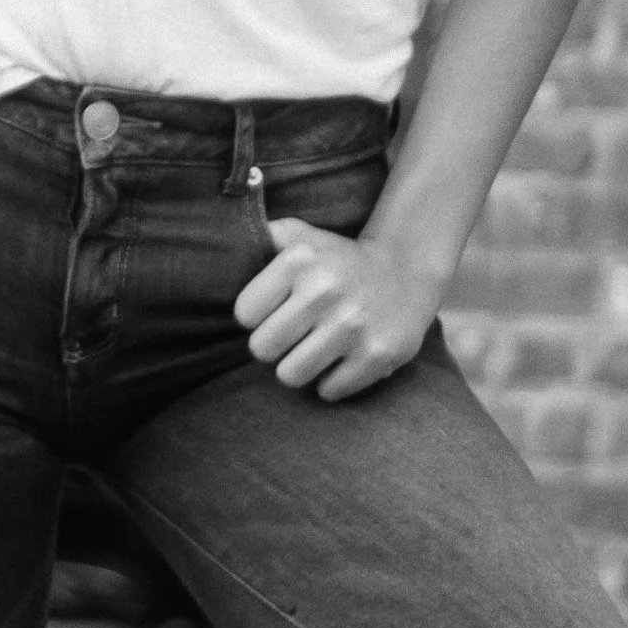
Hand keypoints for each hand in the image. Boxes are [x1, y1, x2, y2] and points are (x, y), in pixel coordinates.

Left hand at [232, 220, 444, 403]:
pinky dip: (332, 381)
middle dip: (274, 345)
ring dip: (299, 367)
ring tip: (314, 348)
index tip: (275, 311)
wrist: (406, 271)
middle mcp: (326, 289)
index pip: (244, 314)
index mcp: (300, 259)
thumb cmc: (337, 260)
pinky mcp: (378, 355)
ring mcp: (353, 325)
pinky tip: (343, 358)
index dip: (257, 316)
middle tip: (293, 335)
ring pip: (290, 375)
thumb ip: (260, 237)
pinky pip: (329, 390)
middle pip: (262, 349)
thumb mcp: (300, 236)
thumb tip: (221, 245)